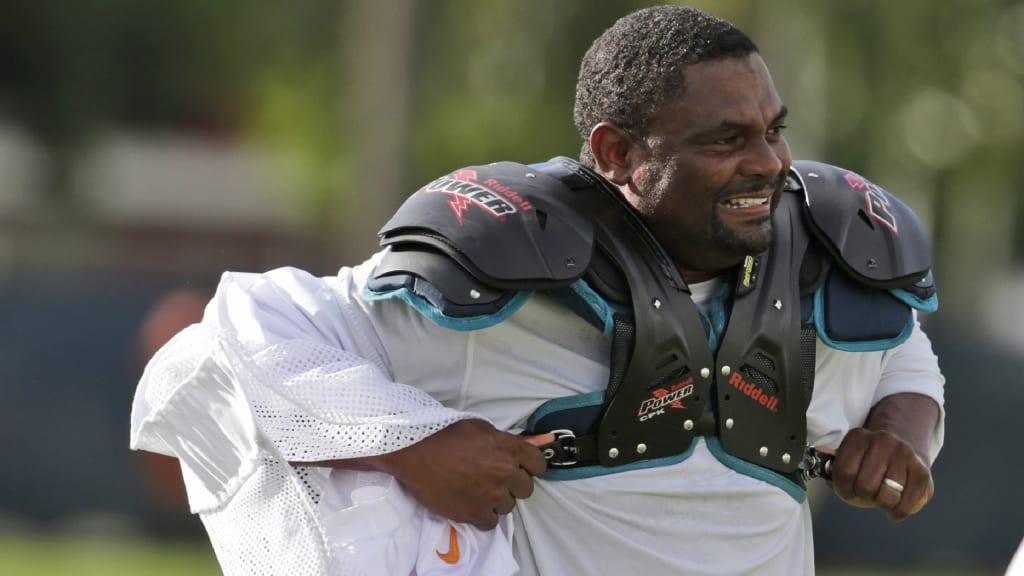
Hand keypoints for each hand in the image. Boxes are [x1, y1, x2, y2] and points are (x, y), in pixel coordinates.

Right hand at [376, 419, 547, 529]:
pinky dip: (481, 515)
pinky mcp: (474, 513)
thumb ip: (516, 440)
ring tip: (475, 488)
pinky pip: (491, 523)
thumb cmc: (447, 435)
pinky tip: (469, 502)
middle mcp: (506, 472)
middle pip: (526, 489)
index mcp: (510, 448)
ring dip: (496, 500)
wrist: (414, 451)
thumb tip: (547, 440)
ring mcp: (491, 495)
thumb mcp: (484, 429)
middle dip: (512, 484)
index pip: (538, 464)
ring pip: (508, 506)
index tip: (515, 467)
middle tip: (491, 477)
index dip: (527, 467)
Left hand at [829, 427, 932, 520]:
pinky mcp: (922, 470)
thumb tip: (828, 480)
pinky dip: (898, 512)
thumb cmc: (870, 459)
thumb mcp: (851, 456)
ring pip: (887, 496)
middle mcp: (882, 441)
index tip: (847, 492)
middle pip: (865, 486)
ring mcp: (904, 454)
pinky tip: (894, 509)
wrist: (905, 442)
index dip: (843, 489)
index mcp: (858, 437)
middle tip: (866, 493)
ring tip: (881, 497)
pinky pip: (906, 505)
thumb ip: (836, 469)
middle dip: (863, 496)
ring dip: (881, 503)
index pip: (844, 472)